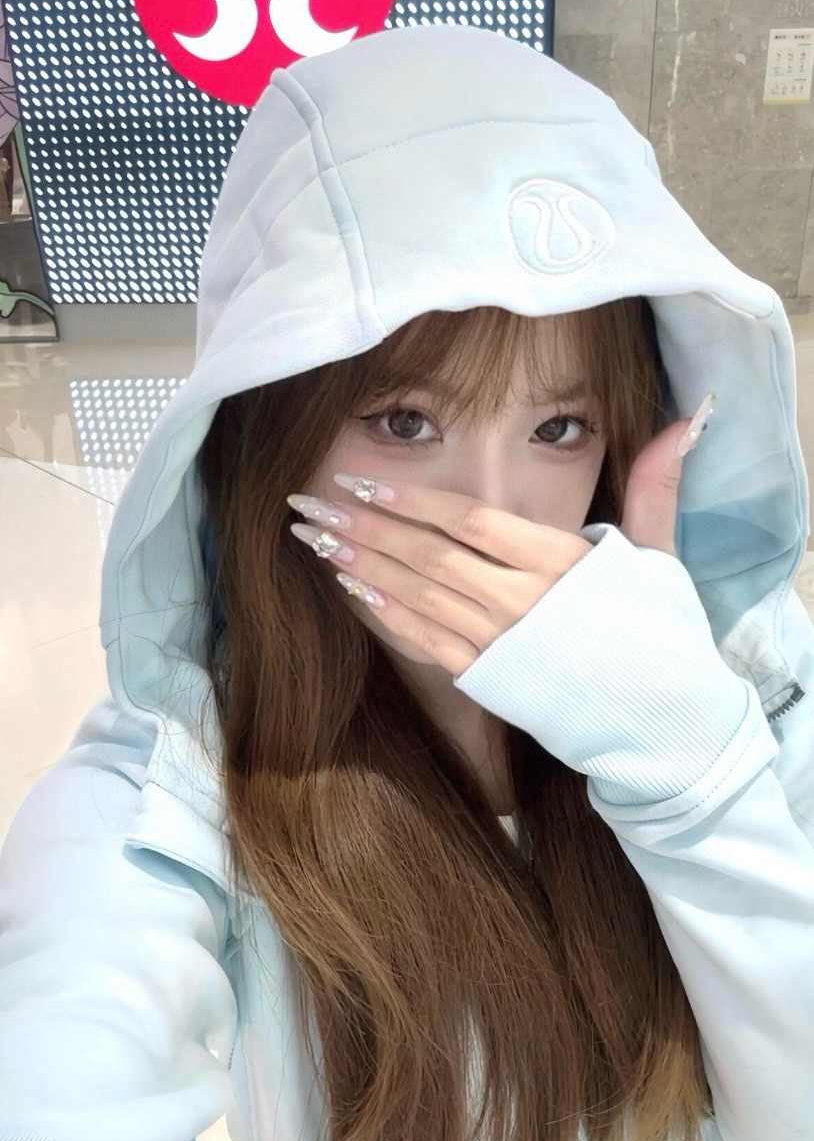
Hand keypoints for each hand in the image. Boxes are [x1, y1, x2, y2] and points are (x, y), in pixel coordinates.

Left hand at [294, 414, 696, 677]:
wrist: (664, 723)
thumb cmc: (664, 634)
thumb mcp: (661, 555)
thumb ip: (654, 486)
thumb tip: (688, 417)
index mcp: (558, 561)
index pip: (467, 519)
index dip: (408, 498)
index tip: (361, 479)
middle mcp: (520, 599)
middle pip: (425, 553)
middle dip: (362, 525)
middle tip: (307, 504)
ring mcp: (500, 642)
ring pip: (417, 593)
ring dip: (359, 562)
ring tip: (314, 537)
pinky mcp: (489, 680)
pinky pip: (426, 640)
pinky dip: (387, 612)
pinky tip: (352, 587)